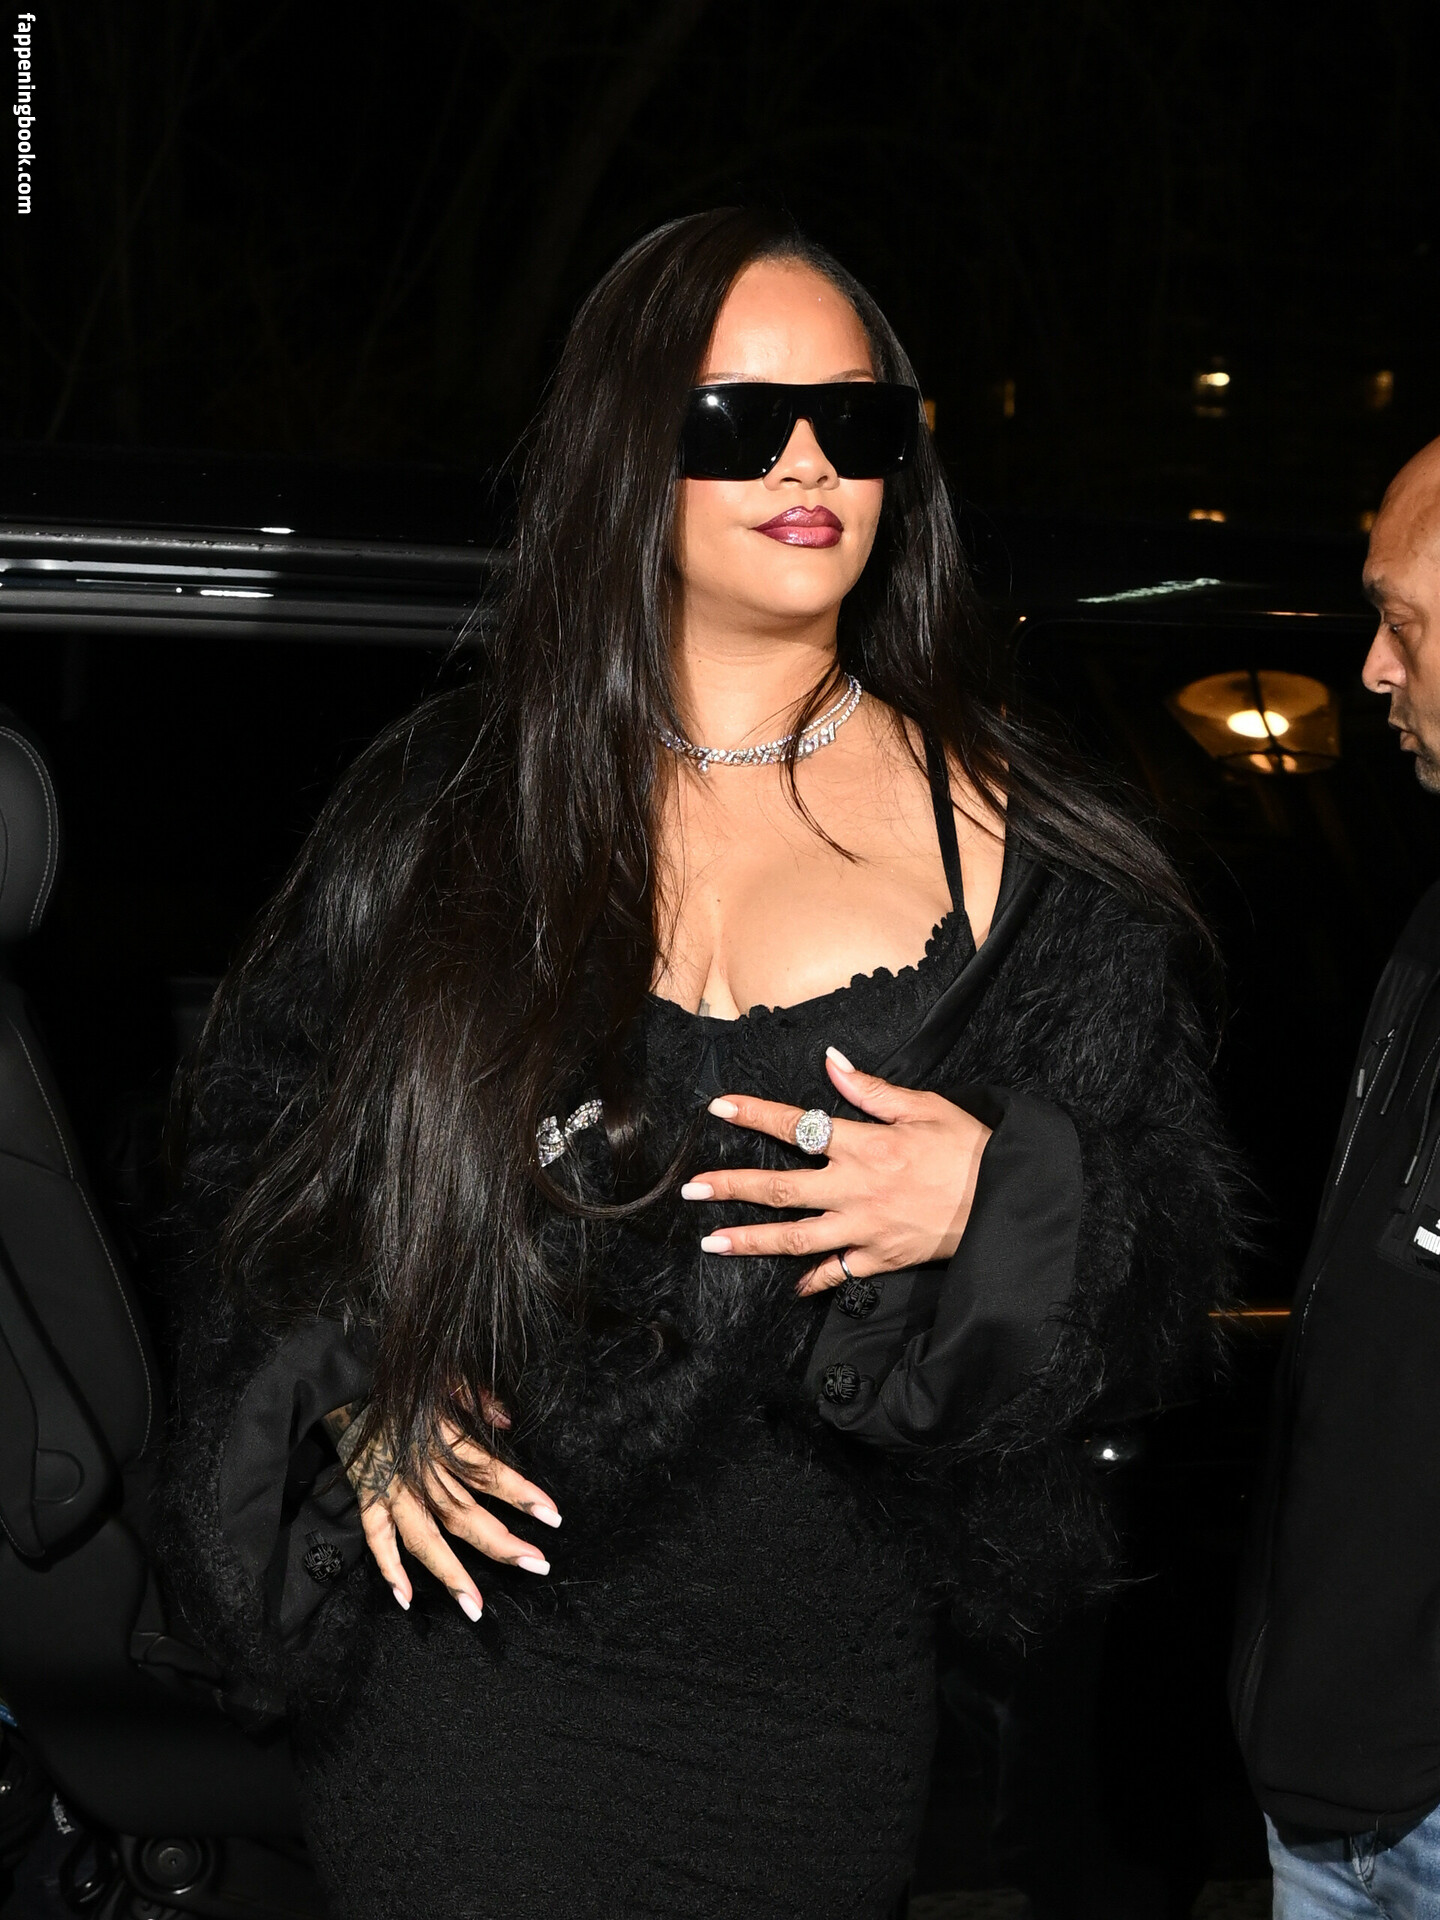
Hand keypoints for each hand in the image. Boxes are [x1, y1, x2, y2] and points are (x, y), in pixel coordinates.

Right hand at [323, 1396, 560, 1620]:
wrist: (345, 1385)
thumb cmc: (401, 1385)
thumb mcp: (443, 1379)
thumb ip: (478, 1399)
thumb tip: (509, 1422)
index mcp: (442, 1439)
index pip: (489, 1472)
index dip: (521, 1494)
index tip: (553, 1516)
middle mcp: (420, 1470)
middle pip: (463, 1514)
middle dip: (501, 1543)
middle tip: (536, 1565)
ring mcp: (391, 1489)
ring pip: (424, 1538)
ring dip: (451, 1574)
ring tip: (475, 1607)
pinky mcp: (367, 1497)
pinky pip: (377, 1538)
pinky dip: (389, 1568)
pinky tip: (407, 1598)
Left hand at [680, 1046, 991, 1293]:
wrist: (1009, 1200)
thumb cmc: (971, 1148)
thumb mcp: (925, 1106)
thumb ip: (871, 1089)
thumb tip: (831, 1060)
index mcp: (865, 1144)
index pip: (797, 1125)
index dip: (754, 1115)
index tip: (718, 1108)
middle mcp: (856, 1188)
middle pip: (780, 1189)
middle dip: (731, 1187)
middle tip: (690, 1188)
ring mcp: (865, 1228)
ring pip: (796, 1238)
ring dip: (750, 1240)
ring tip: (711, 1242)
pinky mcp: (881, 1258)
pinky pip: (838, 1273)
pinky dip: (812, 1280)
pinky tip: (788, 1286)